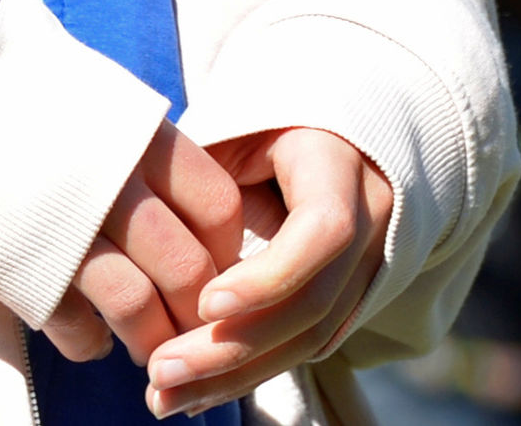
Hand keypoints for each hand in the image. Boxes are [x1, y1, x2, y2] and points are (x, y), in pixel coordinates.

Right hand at [43, 121, 246, 369]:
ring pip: (138, 305)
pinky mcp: (23, 267)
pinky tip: (92, 340)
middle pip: (186, 267)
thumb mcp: (101, 104)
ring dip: (151, 341)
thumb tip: (198, 207)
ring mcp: (67, 227)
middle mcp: (112, 181)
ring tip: (149, 350)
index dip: (226, 248)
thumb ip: (147, 149)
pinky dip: (90, 343)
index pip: (217, 206)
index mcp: (139, 136)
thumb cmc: (28, 99)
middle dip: (196, 311)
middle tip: (192, 327)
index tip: (215, 266)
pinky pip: (74, 327)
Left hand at [142, 128, 393, 416]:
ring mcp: (365, 269)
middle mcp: (369, 223)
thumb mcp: (239, 129)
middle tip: (162, 370)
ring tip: (165, 395)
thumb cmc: (266, 126)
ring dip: (233, 376)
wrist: (335, 141)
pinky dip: (246, 376)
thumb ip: (206, 171)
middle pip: (312, 303)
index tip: (205, 302)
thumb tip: (150, 227)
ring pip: (308, 339)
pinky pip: (301, 349)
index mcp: (341, 167)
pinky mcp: (347, 303)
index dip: (269, 275)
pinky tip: (193, 394)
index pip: (324, 230)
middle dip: (234, 346)